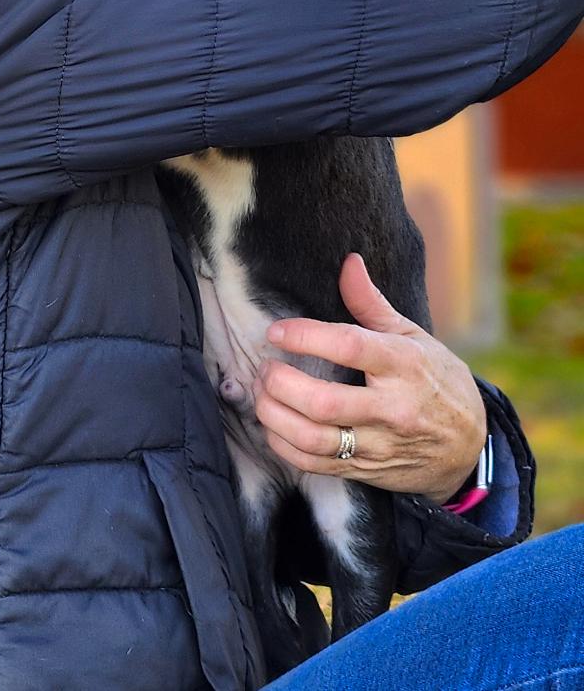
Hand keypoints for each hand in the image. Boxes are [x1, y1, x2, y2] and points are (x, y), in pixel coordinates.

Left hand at [252, 253, 485, 502]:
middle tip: (264, 366)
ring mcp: (380, 444)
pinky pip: (316, 464)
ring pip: (315, 439)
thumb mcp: (413, 337)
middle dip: (281, 383)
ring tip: (261, 393)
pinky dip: (284, 446)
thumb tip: (349, 261)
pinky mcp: (368, 471)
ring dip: (275, 416)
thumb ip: (372, 303)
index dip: (306, 337)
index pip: (349, 347)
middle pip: (324, 402)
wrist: (470, 446)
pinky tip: (272, 425)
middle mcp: (392, 408)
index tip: (276, 332)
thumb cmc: (436, 380)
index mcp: (404, 365)